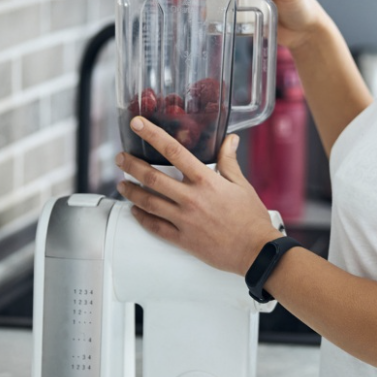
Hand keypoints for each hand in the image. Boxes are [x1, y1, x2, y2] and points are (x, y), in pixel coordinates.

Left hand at [116, 117, 281, 276]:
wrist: (256, 252)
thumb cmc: (252, 219)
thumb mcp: (242, 185)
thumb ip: (229, 161)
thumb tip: (229, 140)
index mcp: (206, 181)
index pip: (174, 151)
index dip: (153, 135)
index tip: (138, 124)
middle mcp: (191, 198)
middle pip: (152, 177)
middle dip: (131, 165)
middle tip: (120, 158)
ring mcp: (184, 220)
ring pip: (148, 202)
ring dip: (130, 191)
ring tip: (121, 184)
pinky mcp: (182, 239)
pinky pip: (155, 227)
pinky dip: (141, 217)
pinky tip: (134, 210)